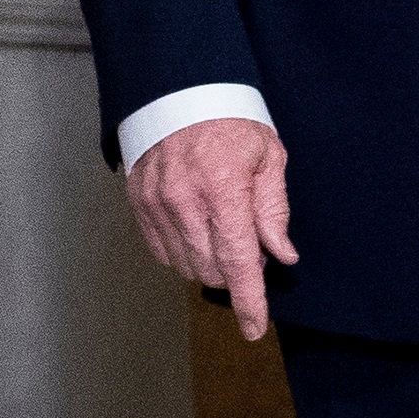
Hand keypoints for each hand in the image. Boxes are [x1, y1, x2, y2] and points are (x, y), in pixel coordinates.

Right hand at [128, 117, 298, 342]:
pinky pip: (161, 251)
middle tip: (247, 238)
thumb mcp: (268, 155)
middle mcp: (184, 200)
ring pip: (185, 265)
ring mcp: (156, 202)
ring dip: (208, 262)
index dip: (249, 301)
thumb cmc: (228, 119)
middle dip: (235, 271)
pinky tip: (195, 229)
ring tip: (220, 227)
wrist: (177, 88)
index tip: (254, 328)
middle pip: (211, 269)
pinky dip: (182, 252)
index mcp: (223, 188)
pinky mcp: (137, 201)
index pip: (238, 261)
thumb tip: (281, 255)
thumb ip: (273, 209)